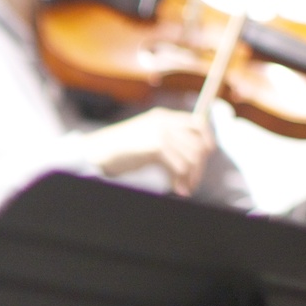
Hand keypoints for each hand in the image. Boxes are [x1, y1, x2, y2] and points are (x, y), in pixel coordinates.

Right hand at [74, 107, 214, 195]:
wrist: (98, 151)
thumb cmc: (120, 150)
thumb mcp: (147, 137)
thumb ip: (168, 141)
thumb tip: (192, 158)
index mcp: (164, 117)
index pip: (198, 123)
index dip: (207, 139)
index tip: (207, 156)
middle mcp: (165, 122)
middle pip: (197, 143)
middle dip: (198, 167)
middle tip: (193, 182)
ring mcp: (161, 133)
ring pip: (192, 157)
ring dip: (191, 176)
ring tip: (184, 188)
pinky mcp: (157, 146)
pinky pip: (180, 165)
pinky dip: (180, 180)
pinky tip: (176, 189)